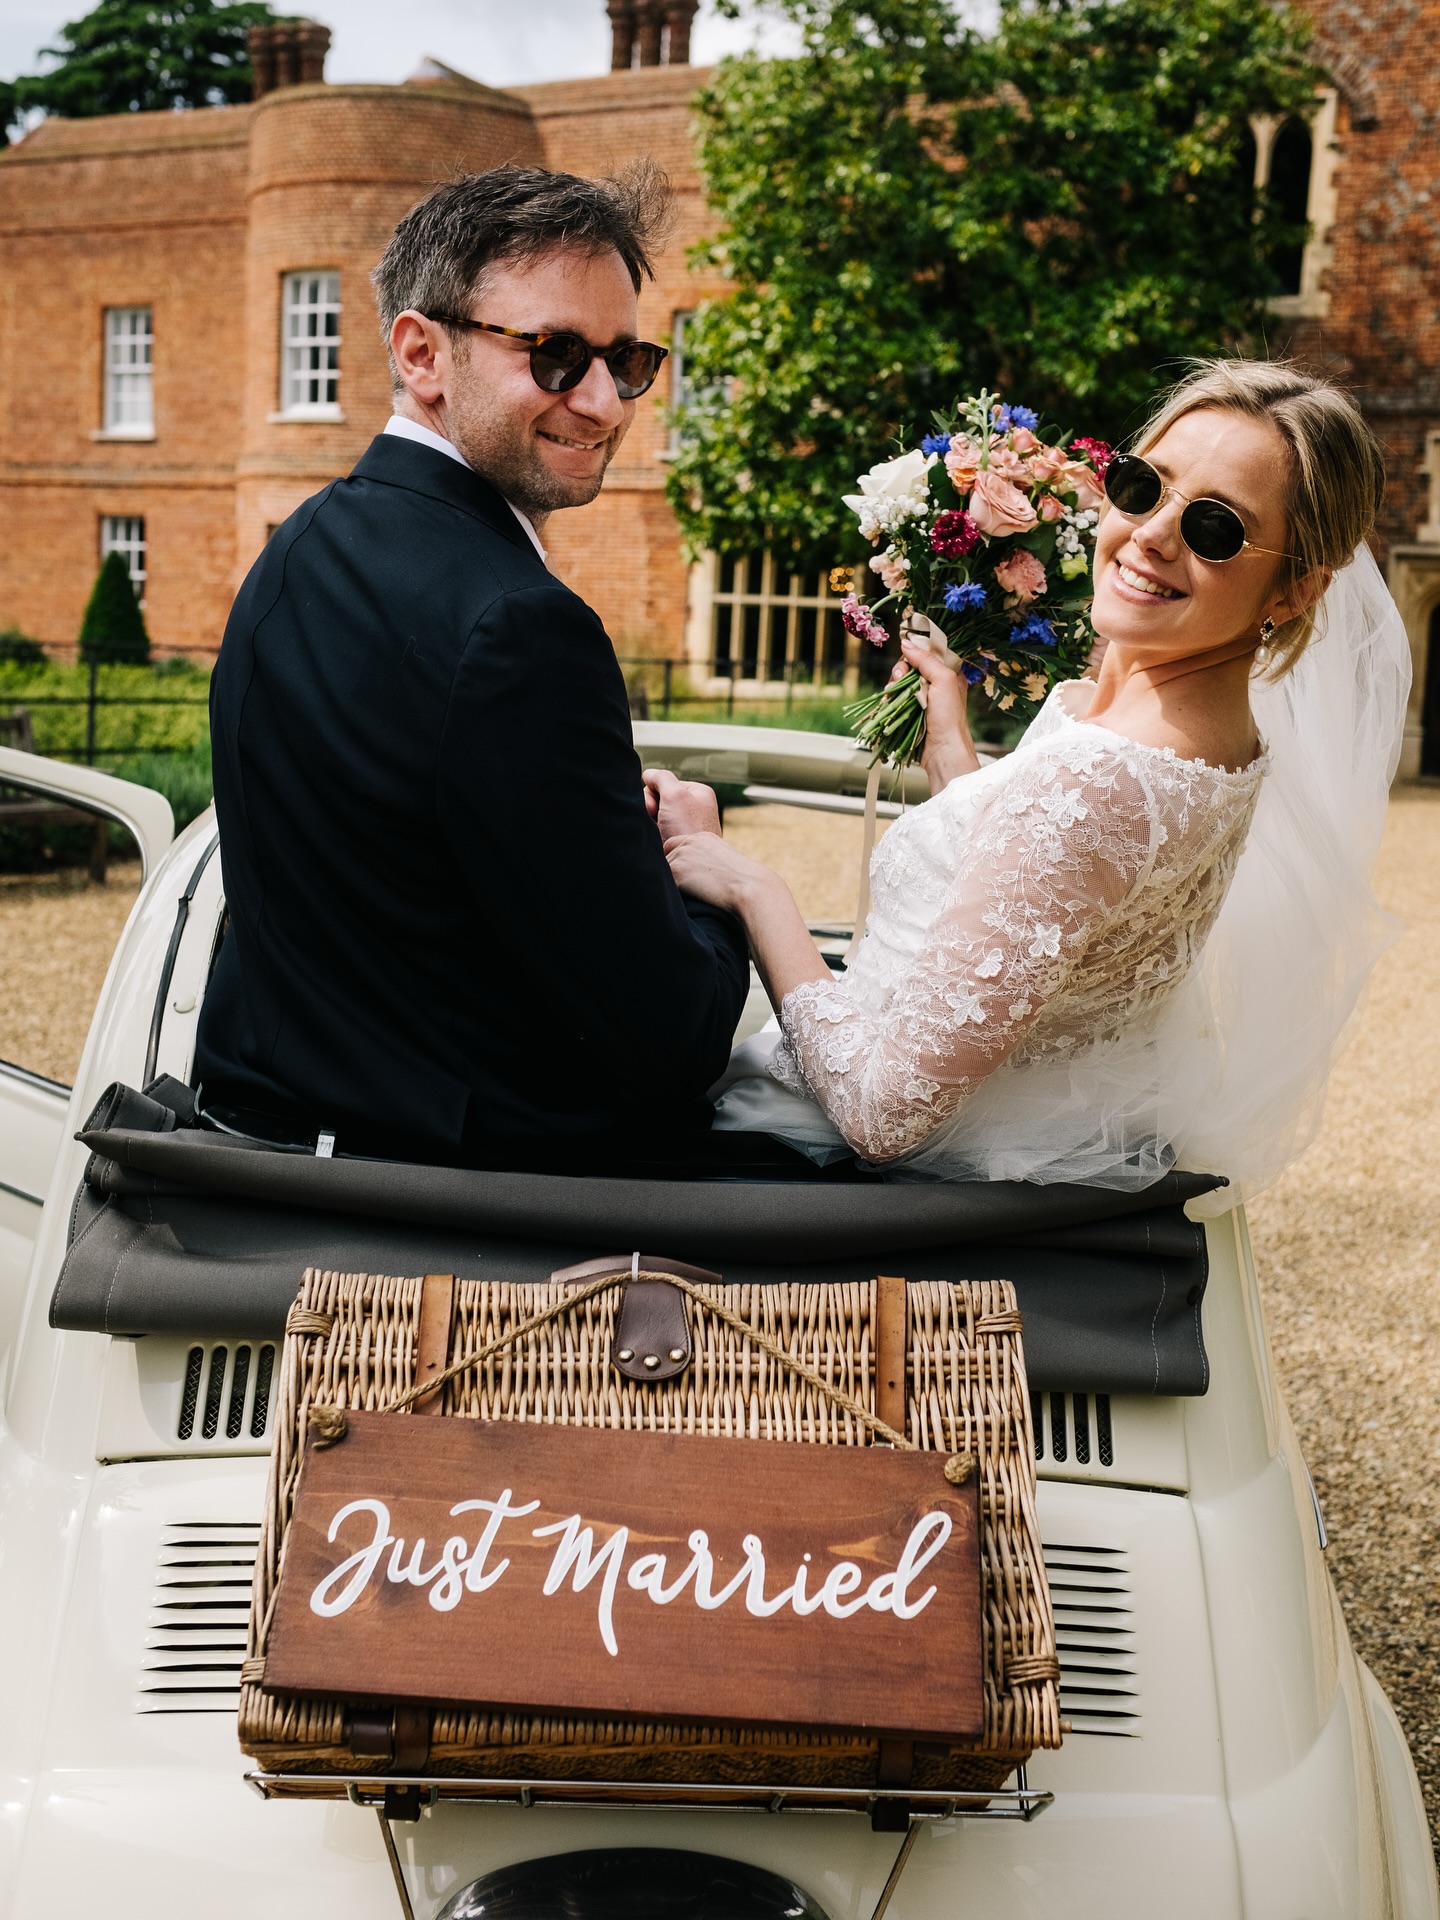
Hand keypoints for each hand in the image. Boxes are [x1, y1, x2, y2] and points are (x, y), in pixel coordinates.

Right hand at [642, 767, 721, 838]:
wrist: (691, 863)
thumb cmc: (688, 829)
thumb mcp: (675, 794)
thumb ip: (660, 778)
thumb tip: (649, 775)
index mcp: (697, 793)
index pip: (664, 783)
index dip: (654, 792)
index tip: (657, 806)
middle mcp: (693, 808)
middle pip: (659, 798)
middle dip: (651, 808)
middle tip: (656, 819)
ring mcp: (684, 825)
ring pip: (655, 815)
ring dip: (651, 822)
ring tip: (657, 832)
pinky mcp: (676, 841)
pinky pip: (657, 830)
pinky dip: (653, 833)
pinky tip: (656, 839)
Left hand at [663, 830, 777, 915]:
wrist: (749, 887)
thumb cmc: (743, 881)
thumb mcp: (724, 861)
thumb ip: (706, 860)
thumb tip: (693, 873)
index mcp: (703, 837)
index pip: (674, 845)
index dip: (675, 860)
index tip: (684, 875)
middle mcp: (690, 841)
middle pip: (666, 856)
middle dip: (671, 872)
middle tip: (686, 888)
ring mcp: (682, 855)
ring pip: (664, 870)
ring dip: (672, 883)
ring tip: (692, 895)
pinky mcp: (677, 871)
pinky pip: (665, 883)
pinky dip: (673, 893)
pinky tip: (689, 898)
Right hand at [899, 632, 979, 790]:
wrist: (943, 751)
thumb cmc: (949, 717)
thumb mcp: (943, 680)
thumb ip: (926, 659)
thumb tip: (906, 643)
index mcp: (948, 673)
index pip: (926, 653)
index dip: (913, 654)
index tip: (907, 660)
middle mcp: (936, 684)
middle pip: (909, 667)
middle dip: (900, 672)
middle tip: (899, 680)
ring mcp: (922, 699)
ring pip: (900, 682)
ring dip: (893, 687)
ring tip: (892, 696)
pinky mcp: (911, 712)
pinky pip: (896, 699)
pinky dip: (890, 700)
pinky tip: (888, 703)